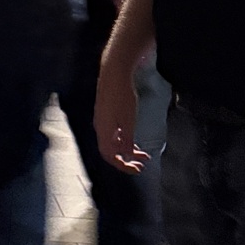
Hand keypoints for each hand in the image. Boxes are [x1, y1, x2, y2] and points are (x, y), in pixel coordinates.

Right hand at [94, 55, 145, 172]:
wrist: (114, 74)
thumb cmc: (122, 97)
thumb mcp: (128, 121)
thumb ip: (127, 140)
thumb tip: (127, 156)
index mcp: (104, 131)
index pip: (110, 156)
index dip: (122, 165)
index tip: (137, 170)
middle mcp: (100, 128)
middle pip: (111, 151)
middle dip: (126, 160)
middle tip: (141, 165)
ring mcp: (103, 120)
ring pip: (113, 142)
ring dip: (128, 150)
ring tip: (143, 154)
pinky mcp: (106, 114)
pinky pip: (114, 133)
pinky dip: (125, 140)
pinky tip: (134, 140)